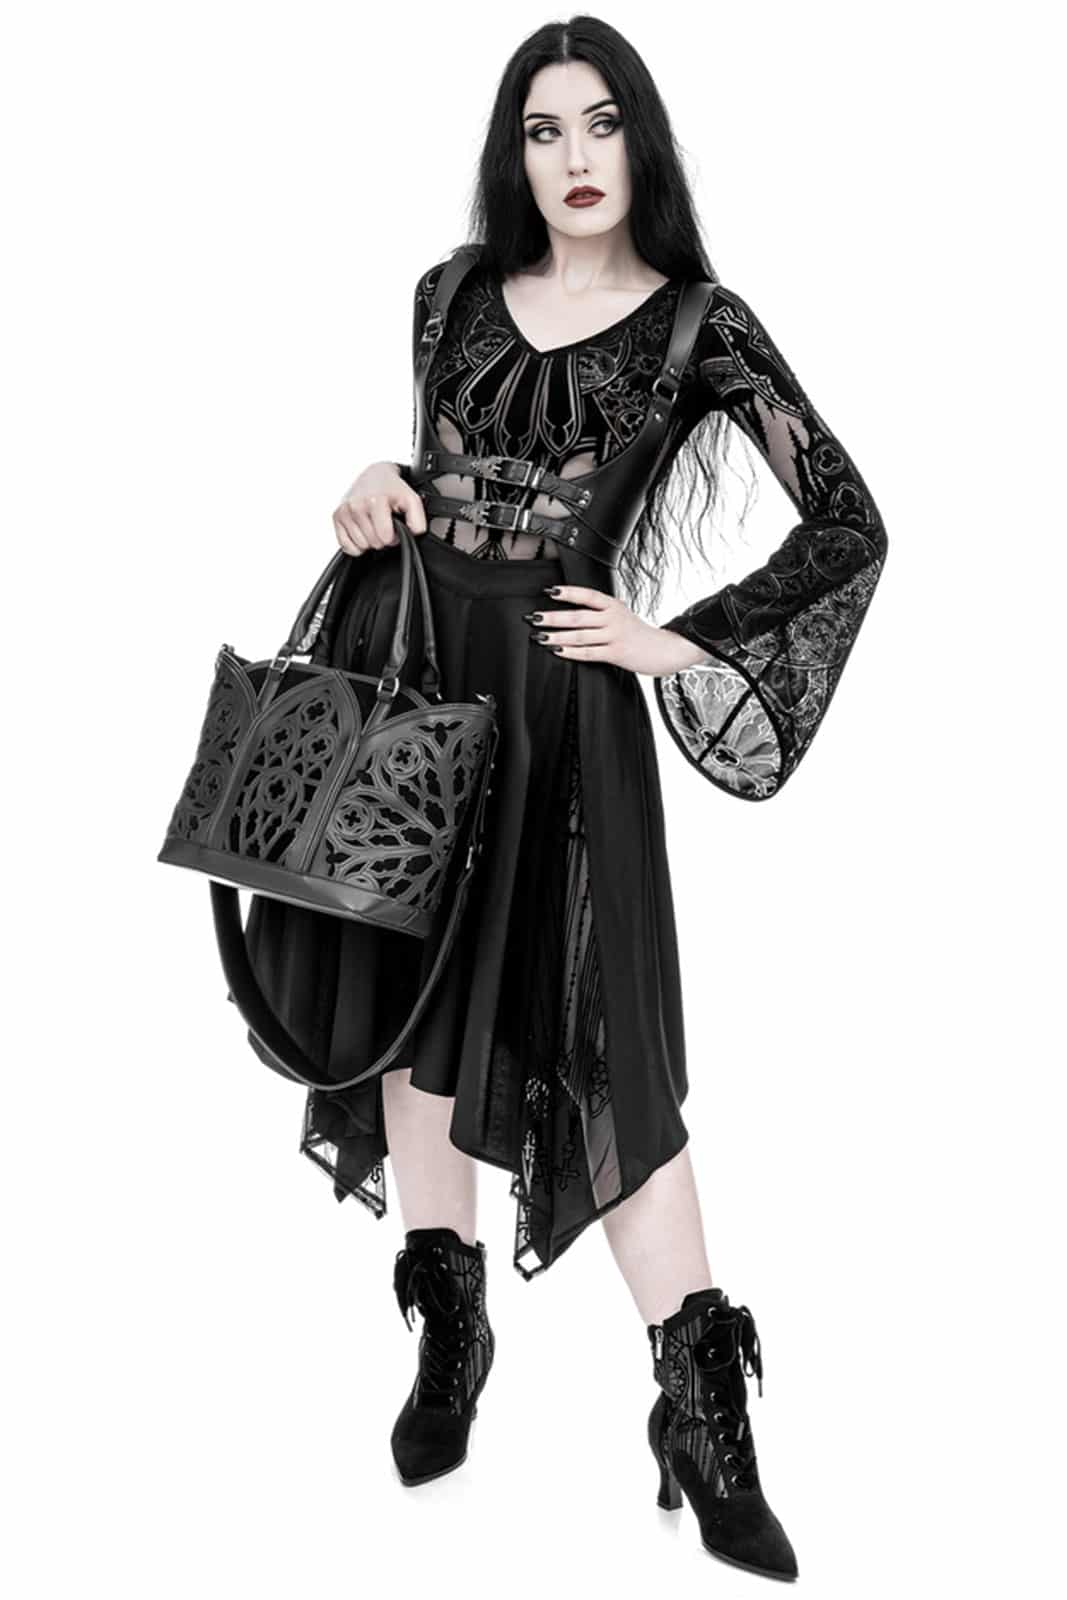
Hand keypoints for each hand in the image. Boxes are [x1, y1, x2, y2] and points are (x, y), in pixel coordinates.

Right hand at [332, 462, 427, 555]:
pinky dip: (355, 543)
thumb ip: (417, 519)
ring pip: (360, 546)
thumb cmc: (391, 488)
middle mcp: (356, 505)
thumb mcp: (411, 499)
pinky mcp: (336, 516)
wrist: (374, 476)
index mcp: (375, 501)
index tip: (394, 525)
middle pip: (373, 543)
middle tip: (384, 523)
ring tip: (373, 523)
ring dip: (369, 539)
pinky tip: (362, 529)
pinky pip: (345, 546)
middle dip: (382, 537)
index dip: (394, 536)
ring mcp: (344, 511)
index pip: (385, 537)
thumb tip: (414, 534)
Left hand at [525, 586, 712, 674]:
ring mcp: (615, 635)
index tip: (549, 591)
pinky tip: (558, 651)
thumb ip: (603, 611)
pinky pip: (589, 652)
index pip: (588, 595)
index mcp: (613, 605)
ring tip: (540, 636)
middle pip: (579, 615)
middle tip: (534, 618)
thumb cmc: (639, 633)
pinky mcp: (616, 653)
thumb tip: (579, 608)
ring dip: (557, 635)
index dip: (568, 592)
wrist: (665, 650)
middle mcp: (613, 618)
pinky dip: (571, 651)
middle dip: (553, 617)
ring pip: (580, 634)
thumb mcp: (623, 615)